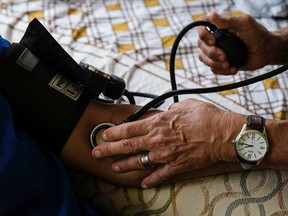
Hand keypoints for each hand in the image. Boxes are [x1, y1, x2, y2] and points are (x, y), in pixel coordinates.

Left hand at [92, 99, 242, 187]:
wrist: (222, 133)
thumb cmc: (205, 117)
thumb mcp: (183, 105)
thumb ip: (169, 110)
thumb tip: (165, 112)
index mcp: (157, 124)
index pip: (129, 128)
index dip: (114, 133)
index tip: (105, 135)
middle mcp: (157, 140)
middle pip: (128, 146)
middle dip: (109, 150)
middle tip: (97, 153)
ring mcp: (165, 155)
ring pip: (139, 162)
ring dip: (125, 165)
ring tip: (114, 167)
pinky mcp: (177, 166)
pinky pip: (160, 175)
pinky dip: (151, 180)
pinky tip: (143, 183)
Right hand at [197, 12, 274, 74]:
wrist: (266, 52)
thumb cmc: (257, 34)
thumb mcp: (245, 23)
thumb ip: (227, 20)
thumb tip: (211, 14)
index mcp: (218, 25)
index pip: (201, 26)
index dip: (203, 35)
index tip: (214, 41)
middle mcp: (215, 37)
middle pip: (201, 45)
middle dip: (211, 53)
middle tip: (225, 56)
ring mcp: (216, 50)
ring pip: (204, 58)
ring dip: (215, 64)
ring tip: (229, 64)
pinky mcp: (220, 62)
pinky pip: (213, 69)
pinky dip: (222, 71)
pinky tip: (233, 69)